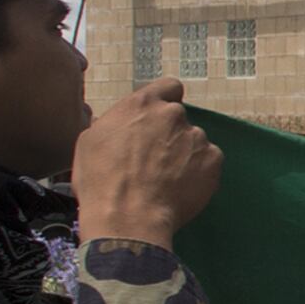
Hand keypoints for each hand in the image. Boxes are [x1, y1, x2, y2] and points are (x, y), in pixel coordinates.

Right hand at [73, 83, 222, 248]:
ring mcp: (197, 137)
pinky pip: (208, 162)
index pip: (168, 87)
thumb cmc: (101, 180)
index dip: (166, 101)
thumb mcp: (90, 141)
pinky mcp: (213, 160)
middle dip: (169, 135)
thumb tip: (120, 127)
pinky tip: (180, 189)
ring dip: (184, 155)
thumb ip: (114, 124)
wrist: (127, 216)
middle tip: (154, 160)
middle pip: (178, 118)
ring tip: (166, 180)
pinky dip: (199, 173)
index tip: (159, 118)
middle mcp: (174, 114)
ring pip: (194, 142)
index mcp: (143, 104)